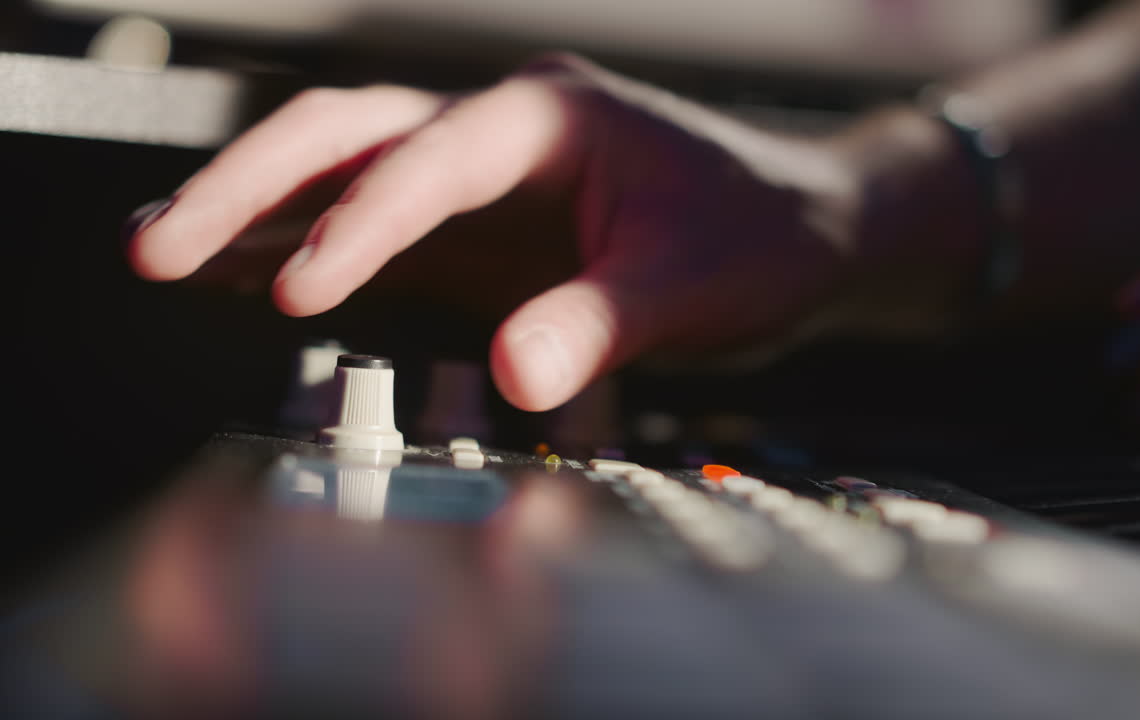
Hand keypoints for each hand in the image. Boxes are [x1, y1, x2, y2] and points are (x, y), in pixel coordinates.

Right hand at [126, 54, 974, 410]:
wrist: (800, 227)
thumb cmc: (760, 235)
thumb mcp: (693, 284)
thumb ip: (602, 322)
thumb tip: (514, 372)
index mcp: (551, 118)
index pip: (431, 159)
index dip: (362, 221)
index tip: (302, 282)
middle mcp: (502, 130)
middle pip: (349, 130)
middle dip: (252, 183)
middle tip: (161, 241)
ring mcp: (485, 178)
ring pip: (345, 167)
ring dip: (257, 206)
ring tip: (162, 247)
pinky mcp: (482, 227)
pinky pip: (378, 223)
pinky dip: (309, 242)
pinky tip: (252, 274)